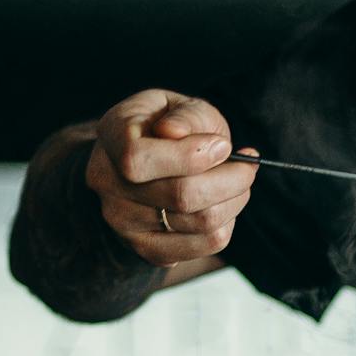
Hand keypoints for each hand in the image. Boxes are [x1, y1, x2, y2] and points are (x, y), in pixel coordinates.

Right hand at [86, 89, 257, 268]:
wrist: (149, 161)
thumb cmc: (169, 126)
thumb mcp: (180, 106)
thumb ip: (184, 116)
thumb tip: (174, 133)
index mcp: (111, 136)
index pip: (138, 159)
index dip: (188, 156)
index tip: (224, 146)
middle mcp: (107, 183)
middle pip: (180, 196)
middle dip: (230, 180)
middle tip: (248, 167)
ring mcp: (122, 222)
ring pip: (199, 222)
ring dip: (234, 201)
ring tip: (238, 182)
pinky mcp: (146, 249)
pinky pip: (202, 246)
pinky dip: (226, 224)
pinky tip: (223, 205)